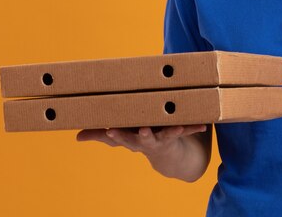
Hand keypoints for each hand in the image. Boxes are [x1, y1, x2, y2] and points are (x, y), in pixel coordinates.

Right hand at [76, 125, 206, 158]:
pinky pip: (187, 130)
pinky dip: (195, 127)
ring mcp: (163, 139)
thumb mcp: (121, 139)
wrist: (171, 158)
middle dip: (140, 134)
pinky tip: (204, 124)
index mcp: (133, 139)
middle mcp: (147, 140)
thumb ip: (100, 135)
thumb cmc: (141, 139)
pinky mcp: (178, 135)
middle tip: (140, 130)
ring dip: (170, 132)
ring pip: (166, 134)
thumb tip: (77, 136)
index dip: (115, 134)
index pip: (121, 137)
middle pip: (141, 138)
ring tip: (176, 128)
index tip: (110, 129)